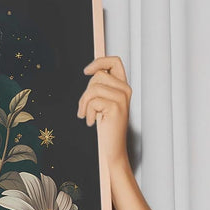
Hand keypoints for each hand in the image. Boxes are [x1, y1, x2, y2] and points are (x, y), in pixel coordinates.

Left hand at [78, 56, 131, 174]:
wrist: (113, 147)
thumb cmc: (106, 126)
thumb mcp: (103, 102)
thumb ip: (100, 87)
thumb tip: (91, 72)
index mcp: (123, 86)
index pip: (114, 61)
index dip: (99, 62)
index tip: (86, 72)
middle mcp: (125, 89)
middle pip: (98, 75)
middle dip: (85, 92)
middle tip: (84, 109)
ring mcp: (122, 98)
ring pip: (94, 88)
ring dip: (84, 103)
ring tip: (86, 116)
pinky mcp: (116, 107)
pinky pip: (93, 101)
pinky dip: (88, 113)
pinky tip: (92, 122)